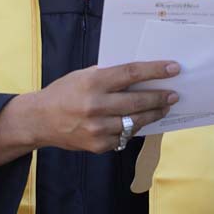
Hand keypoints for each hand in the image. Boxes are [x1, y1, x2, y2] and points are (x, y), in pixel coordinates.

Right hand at [19, 60, 179, 152]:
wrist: (39, 120)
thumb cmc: (64, 93)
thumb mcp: (83, 76)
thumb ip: (109, 75)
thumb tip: (140, 75)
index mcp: (93, 83)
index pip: (131, 73)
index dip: (155, 70)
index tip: (173, 68)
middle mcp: (96, 106)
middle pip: (138, 101)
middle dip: (160, 97)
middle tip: (174, 94)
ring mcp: (98, 128)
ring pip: (135, 122)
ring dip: (153, 114)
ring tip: (164, 108)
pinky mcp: (98, 145)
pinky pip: (124, 137)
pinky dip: (134, 128)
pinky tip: (141, 122)